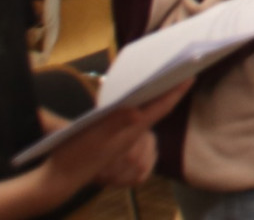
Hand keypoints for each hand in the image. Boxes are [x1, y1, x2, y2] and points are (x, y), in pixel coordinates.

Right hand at [36, 81, 187, 201]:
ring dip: (154, 105)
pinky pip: (139, 134)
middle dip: (169, 94)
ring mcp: (129, 146)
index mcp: (131, 131)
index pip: (161, 108)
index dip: (177, 91)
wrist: (61, 179)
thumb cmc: (74, 153)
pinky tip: (137, 110)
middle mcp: (134, 138)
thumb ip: (116, 122)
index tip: (191, 75)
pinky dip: (141, 120)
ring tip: (159, 87)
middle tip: (177, 74)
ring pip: (150, 121)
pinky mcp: (120, 151)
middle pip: (158, 112)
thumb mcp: (92, 134)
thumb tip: (137, 111)